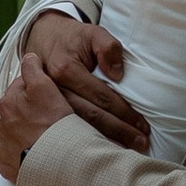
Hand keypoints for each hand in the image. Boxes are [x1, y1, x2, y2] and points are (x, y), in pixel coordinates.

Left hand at [0, 54, 87, 183]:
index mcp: (8, 102)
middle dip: (30, 114)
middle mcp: (0, 124)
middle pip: (17, 112)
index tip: (51, 99)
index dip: (39, 91)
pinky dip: (23, 154)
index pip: (21, 88)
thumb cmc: (55, 127)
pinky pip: (14, 157)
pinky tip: (38, 154)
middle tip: (52, 121)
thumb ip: (33, 69)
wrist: (58, 165)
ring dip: (26, 135)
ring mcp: (3, 147)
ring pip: (15, 134)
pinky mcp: (6, 166)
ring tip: (47, 140)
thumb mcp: (46, 89)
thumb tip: (28, 57)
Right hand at [20, 10, 151, 152]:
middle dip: (118, 132)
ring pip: (78, 127)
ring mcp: (47, 102)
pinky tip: (101, 150)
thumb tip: (117, 74)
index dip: (124, 112)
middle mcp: (54, 89)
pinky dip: (85, 140)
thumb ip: (107, 46)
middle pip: (90, 117)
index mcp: (66, 70)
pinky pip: (68, 128)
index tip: (142, 126)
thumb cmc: (73, 38)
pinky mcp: (46, 110)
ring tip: (126, 152)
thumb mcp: (92, 32)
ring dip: (103, 141)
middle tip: (140, 144)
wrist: (43, 39)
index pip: (101, 97)